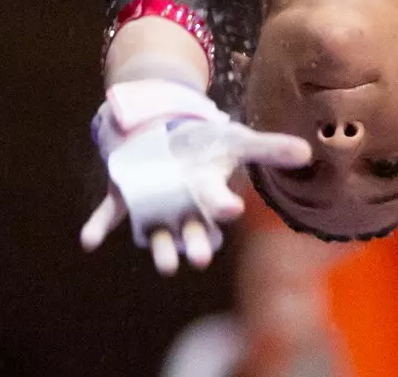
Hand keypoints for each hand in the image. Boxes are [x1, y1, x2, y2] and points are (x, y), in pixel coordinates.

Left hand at [81, 79, 310, 274]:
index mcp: (206, 195)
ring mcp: (150, 206)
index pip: (217, 204)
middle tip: (199, 259)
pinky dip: (97, 229)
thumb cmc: (202, 142)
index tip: (231, 208)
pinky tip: (88, 241)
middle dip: (194, 246)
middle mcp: (180, 209)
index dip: (222, 207)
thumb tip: (308, 151)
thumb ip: (268, 149)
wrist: (160, 131)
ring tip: (165, 265)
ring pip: (155, 236)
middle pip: (189, 233)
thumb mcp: (235, 139)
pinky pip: (108, 218)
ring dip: (159, 250)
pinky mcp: (122, 200)